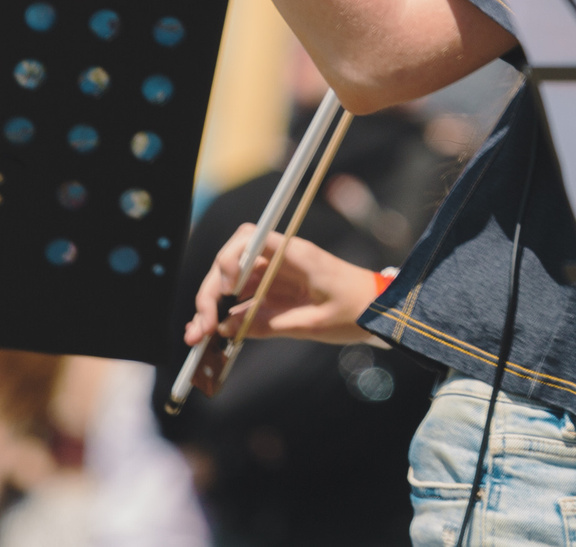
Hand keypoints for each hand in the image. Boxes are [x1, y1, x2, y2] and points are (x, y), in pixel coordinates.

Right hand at [183, 226, 386, 377]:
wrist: (379, 312)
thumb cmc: (356, 311)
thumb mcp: (314, 323)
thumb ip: (269, 325)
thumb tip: (225, 330)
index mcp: (295, 255)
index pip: (250, 238)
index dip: (230, 260)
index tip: (229, 290)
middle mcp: (279, 261)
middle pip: (231, 264)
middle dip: (211, 292)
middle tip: (200, 327)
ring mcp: (275, 277)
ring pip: (231, 283)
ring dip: (211, 307)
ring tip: (196, 337)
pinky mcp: (274, 294)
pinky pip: (242, 301)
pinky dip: (225, 317)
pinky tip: (212, 338)